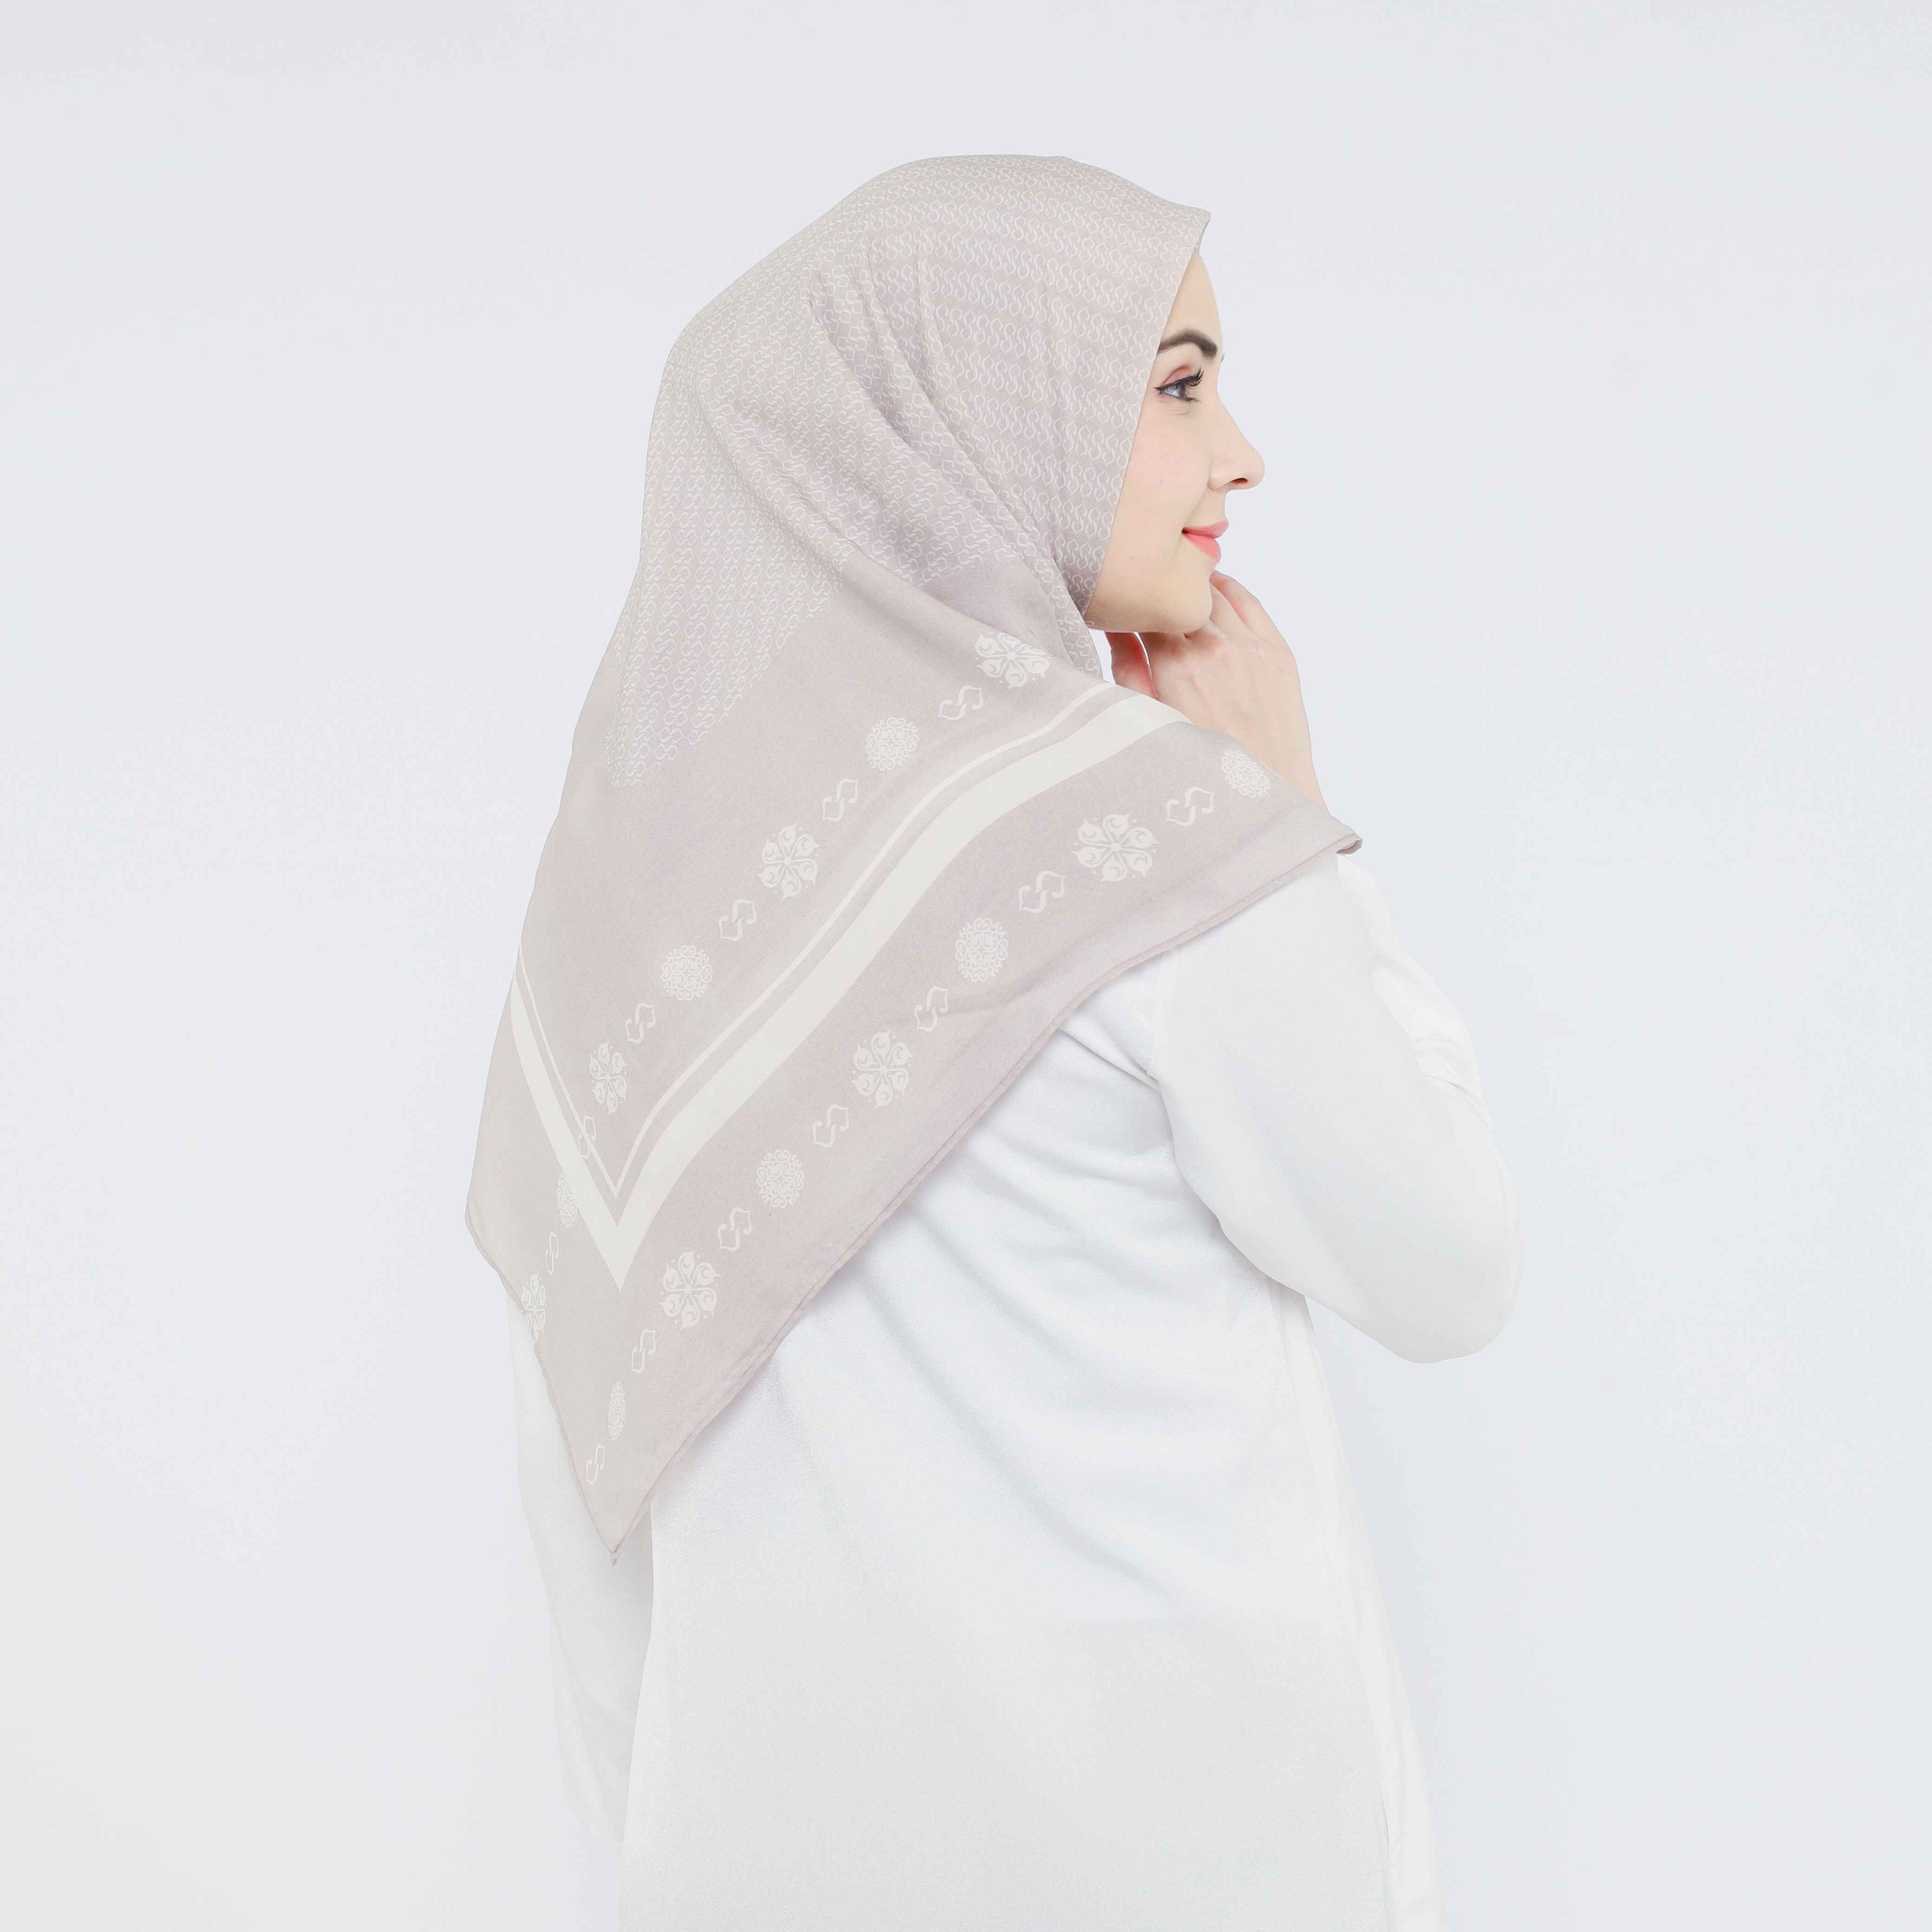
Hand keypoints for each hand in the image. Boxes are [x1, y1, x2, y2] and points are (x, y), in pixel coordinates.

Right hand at [1104, 572, 1326, 810]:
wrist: (1264, 803)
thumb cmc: (1200, 774)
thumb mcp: (1149, 726)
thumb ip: (1128, 671)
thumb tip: (1115, 627)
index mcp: (1177, 667)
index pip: (1148, 609)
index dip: (1134, 605)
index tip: (1125, 609)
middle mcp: (1216, 648)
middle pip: (1180, 596)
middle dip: (1163, 596)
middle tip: (1149, 603)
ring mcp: (1253, 647)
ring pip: (1214, 593)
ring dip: (1193, 591)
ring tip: (1177, 597)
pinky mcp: (1279, 653)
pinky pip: (1250, 602)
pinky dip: (1228, 591)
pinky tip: (1214, 594)